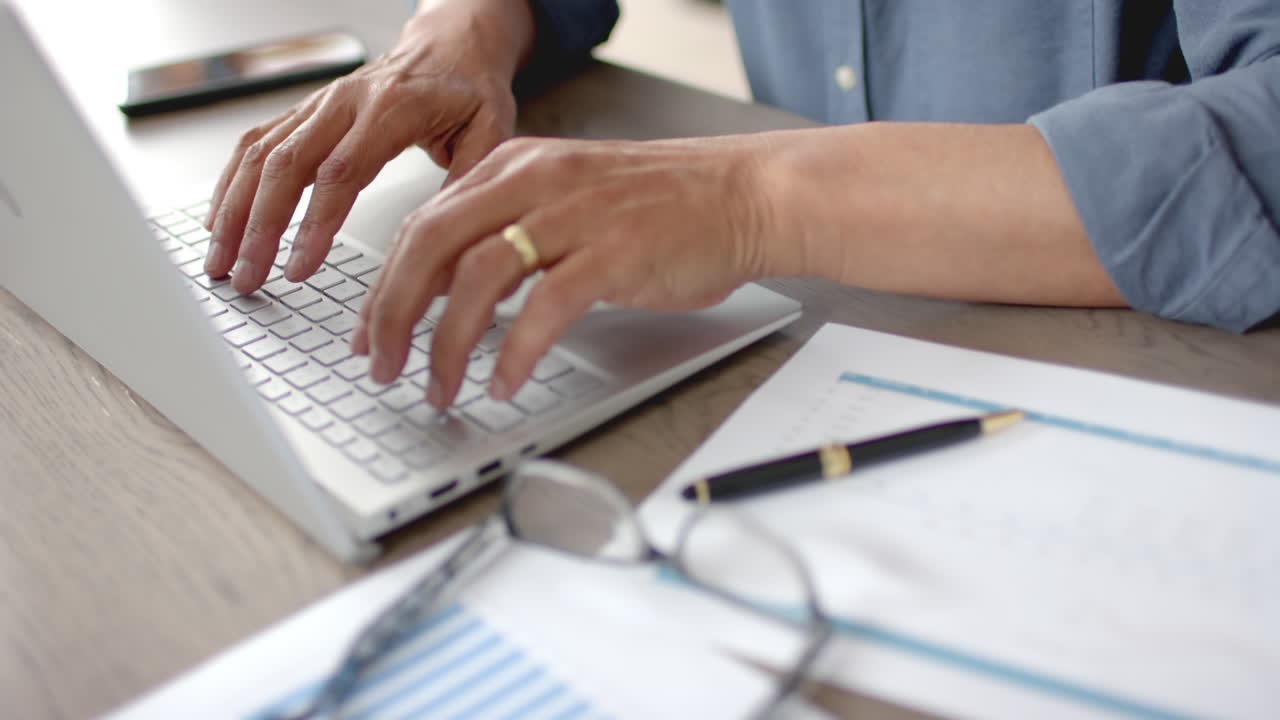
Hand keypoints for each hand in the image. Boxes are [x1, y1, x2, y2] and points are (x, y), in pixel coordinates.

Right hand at [202, 0, 532, 294]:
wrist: (450, 44)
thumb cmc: (470, 89)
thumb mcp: (490, 131)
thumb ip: (467, 183)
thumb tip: (446, 244)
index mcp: (391, 108)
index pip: (341, 171)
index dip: (315, 223)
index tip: (299, 267)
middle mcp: (344, 102)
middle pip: (286, 165)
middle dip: (259, 226)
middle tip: (245, 277)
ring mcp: (318, 104)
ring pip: (261, 155)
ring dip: (233, 210)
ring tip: (218, 261)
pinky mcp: (305, 112)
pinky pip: (256, 145)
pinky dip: (231, 184)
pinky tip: (219, 222)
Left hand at [353, 134, 788, 407]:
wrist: (742, 196)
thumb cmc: (661, 208)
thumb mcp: (566, 201)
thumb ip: (508, 234)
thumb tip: (452, 292)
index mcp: (515, 167)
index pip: (423, 223)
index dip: (385, 285)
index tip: (369, 332)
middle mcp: (535, 181)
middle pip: (432, 243)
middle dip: (393, 313)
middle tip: (382, 366)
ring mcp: (574, 215)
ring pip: (478, 276)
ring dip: (447, 342)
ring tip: (439, 388)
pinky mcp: (613, 253)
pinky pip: (545, 306)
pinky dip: (516, 352)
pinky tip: (504, 382)